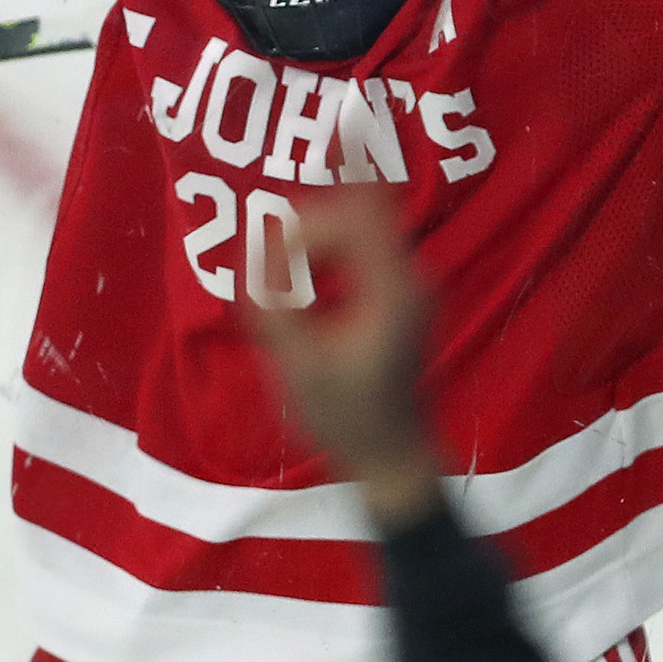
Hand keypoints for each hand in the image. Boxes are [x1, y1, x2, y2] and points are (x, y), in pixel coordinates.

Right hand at [246, 186, 444, 529]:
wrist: (391, 454)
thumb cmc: (347, 419)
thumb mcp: (300, 368)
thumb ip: (273, 310)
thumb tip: (251, 262)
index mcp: (394, 291)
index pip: (356, 216)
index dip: (306, 225)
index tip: (271, 261)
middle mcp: (411, 276)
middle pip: (361, 207)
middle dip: (309, 225)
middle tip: (272, 262)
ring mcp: (410, 282)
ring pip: (363, 222)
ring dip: (317, 238)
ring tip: (283, 275)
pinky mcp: (400, 292)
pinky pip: (364, 245)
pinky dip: (329, 252)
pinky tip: (303, 287)